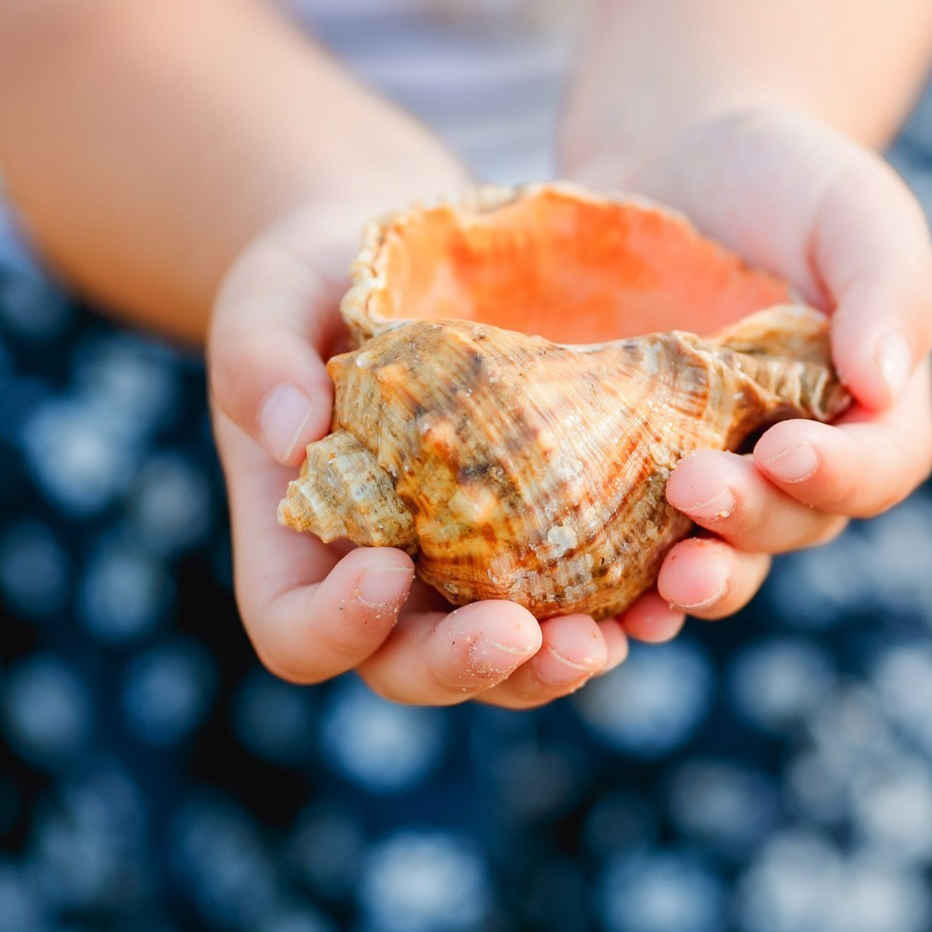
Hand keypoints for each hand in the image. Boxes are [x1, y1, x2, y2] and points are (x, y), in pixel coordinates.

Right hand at [208, 194, 629, 707]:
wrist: (404, 260)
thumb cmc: (313, 286)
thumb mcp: (266, 299)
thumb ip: (257, 360)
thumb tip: (288, 434)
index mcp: (301, 556)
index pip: (299, 636)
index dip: (338, 627)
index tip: (383, 566)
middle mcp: (389, 591)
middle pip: (415, 671)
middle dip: (469, 667)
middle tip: (521, 635)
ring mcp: (472, 580)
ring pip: (512, 662)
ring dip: (557, 663)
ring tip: (611, 634)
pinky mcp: (550, 545)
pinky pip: (591, 597)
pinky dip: (631, 603)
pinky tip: (674, 582)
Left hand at [569, 104, 931, 637]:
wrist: (671, 151)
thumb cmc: (783, 175)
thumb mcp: (853, 206)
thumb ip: (887, 285)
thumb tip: (885, 382)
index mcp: (871, 410)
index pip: (880, 466)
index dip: (842, 474)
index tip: (787, 450)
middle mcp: (794, 463)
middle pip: (795, 525)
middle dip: (752, 522)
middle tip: (698, 491)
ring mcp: (710, 474)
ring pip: (719, 556)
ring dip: (694, 579)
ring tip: (657, 582)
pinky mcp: (625, 477)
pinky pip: (628, 551)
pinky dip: (613, 586)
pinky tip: (580, 595)